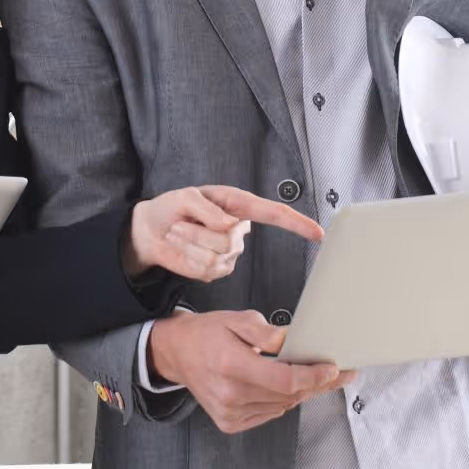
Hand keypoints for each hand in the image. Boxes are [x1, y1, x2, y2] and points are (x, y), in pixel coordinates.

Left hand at [124, 185, 324, 282]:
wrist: (151, 231)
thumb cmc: (170, 208)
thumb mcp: (184, 197)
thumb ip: (208, 210)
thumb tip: (229, 225)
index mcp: (238, 206)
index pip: (274, 215)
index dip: (297, 224)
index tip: (318, 233)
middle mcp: (238, 230)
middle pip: (230, 241)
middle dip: (198, 234)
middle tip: (179, 224)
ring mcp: (229, 253)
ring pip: (215, 257)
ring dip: (189, 244)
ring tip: (177, 233)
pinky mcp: (215, 271)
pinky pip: (205, 270)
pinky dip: (185, 257)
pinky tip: (180, 247)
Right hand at [148, 309, 353, 433]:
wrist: (176, 353)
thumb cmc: (206, 334)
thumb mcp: (238, 320)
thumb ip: (269, 333)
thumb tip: (294, 342)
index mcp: (232, 365)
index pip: (284, 380)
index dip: (313, 376)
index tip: (333, 369)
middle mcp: (230, 394)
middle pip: (288, 395)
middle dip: (316, 383)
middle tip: (338, 373)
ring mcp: (229, 412)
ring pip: (282, 406)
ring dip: (300, 392)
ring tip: (312, 376)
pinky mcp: (230, 423)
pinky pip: (270, 413)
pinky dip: (281, 400)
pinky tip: (282, 387)